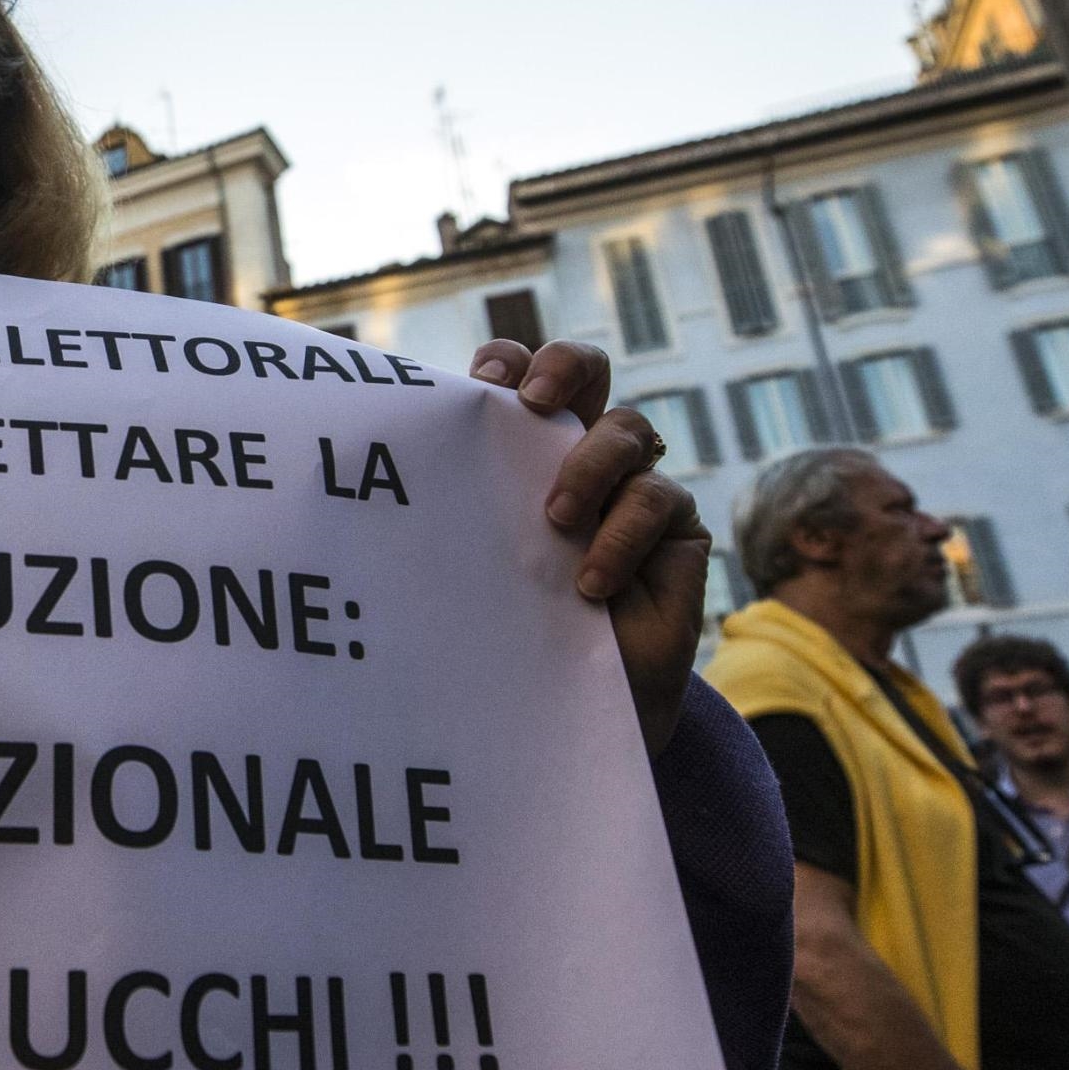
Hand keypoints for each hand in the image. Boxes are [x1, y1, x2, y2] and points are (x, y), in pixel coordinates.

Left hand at [469, 339, 709, 755]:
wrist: (559, 709)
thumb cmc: (502, 629)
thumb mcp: (469, 558)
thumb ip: (455, 502)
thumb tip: (392, 452)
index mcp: (524, 449)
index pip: (521, 375)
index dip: (510, 361)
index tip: (482, 383)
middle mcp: (581, 455)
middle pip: (586, 372)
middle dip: (564, 368)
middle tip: (532, 403)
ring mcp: (633, 488)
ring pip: (627, 430)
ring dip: (588, 466)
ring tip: (554, 520)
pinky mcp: (676, 531)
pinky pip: (658, 500)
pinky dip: (620, 536)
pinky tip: (589, 580)